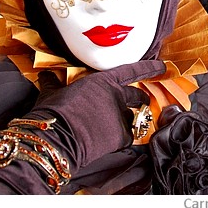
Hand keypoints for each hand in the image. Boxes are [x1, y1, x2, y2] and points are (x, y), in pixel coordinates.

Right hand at [26, 67, 153, 169]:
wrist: (57, 138)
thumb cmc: (53, 112)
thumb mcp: (52, 93)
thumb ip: (54, 83)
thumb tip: (46, 76)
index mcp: (102, 81)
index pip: (132, 71)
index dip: (148, 68)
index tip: (162, 66)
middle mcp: (116, 96)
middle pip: (137, 97)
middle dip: (142, 99)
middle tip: (143, 102)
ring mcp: (120, 117)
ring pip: (132, 118)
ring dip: (129, 122)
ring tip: (116, 128)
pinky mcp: (121, 137)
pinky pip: (126, 137)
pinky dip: (120, 139)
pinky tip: (107, 142)